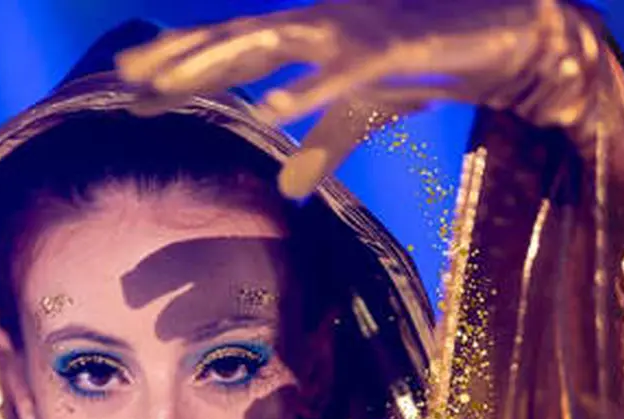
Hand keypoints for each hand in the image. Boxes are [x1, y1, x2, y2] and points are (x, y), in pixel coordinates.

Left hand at [116, 0, 610, 197]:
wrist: (496, 32)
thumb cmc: (419, 67)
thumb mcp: (359, 116)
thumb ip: (320, 149)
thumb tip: (285, 190)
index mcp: (305, 38)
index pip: (230, 52)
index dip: (181, 68)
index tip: (129, 87)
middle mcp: (316, 23)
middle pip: (235, 41)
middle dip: (180, 60)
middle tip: (127, 81)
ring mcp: (349, 30)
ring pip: (271, 43)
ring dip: (220, 61)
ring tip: (172, 85)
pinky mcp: (390, 48)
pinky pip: (340, 75)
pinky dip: (307, 92)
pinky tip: (271, 111)